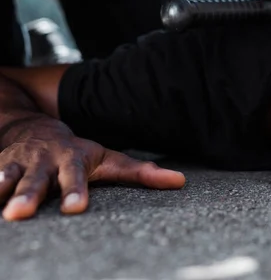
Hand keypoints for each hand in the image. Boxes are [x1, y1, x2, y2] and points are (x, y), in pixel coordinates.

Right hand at [0, 118, 184, 220]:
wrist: (34, 128)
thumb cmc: (77, 152)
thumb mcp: (108, 159)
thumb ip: (140, 172)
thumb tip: (180, 181)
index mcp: (72, 158)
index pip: (75, 175)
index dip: (75, 190)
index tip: (75, 208)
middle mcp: (45, 160)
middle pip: (37, 178)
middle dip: (29, 194)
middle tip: (21, 214)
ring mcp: (18, 162)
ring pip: (7, 176)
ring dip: (1, 190)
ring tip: (1, 212)